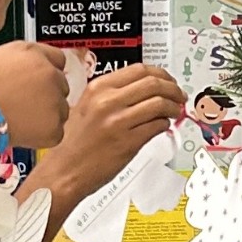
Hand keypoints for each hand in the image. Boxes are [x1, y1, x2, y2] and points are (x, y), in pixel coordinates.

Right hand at [0, 40, 69, 149]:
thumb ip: (14, 62)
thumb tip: (15, 73)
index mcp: (32, 53)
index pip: (57, 59)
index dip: (46, 72)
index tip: (37, 83)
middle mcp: (49, 73)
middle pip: (60, 85)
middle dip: (46, 95)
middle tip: (23, 106)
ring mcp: (54, 101)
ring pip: (61, 110)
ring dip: (46, 116)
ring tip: (18, 121)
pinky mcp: (53, 128)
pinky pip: (55, 133)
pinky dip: (41, 137)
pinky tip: (20, 134)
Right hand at [52, 64, 185, 197]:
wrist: (64, 171)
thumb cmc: (73, 144)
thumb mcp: (86, 107)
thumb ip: (112, 95)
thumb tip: (143, 89)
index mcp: (98, 88)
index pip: (139, 69)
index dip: (160, 73)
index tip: (167, 79)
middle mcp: (108, 101)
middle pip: (153, 83)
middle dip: (172, 88)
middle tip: (178, 94)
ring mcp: (118, 121)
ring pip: (159, 103)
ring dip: (173, 106)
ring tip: (174, 111)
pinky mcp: (128, 142)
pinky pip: (157, 126)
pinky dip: (165, 124)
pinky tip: (162, 126)